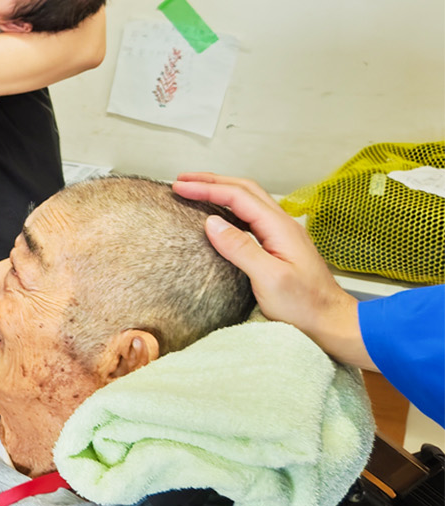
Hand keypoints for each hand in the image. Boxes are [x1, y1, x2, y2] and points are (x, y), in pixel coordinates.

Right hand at [172, 173, 372, 369]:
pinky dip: (229, 207)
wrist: (330, 320)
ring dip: (221, 190)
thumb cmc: (304, 305)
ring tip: (196, 189)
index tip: (180, 187)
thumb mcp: (269, 279)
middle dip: (211, 181)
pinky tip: (219, 214)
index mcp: (279, 227)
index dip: (207, 188)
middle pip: (244, 190)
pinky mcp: (278, 245)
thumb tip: (211, 222)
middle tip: (182, 180)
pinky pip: (250, 216)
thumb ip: (240, 248)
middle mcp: (282, 224)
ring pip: (248, 200)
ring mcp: (281, 234)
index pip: (238, 197)